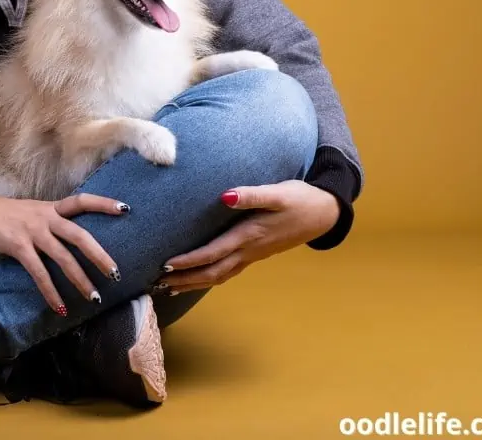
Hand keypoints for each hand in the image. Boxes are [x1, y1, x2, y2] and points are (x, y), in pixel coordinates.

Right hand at [0, 193, 126, 314]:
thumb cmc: (7, 215)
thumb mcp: (35, 212)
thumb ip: (53, 223)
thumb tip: (72, 241)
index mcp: (52, 208)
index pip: (82, 201)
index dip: (103, 204)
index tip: (125, 209)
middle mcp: (46, 218)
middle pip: (79, 235)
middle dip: (99, 255)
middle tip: (115, 273)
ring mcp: (33, 232)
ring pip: (62, 257)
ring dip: (79, 279)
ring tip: (93, 297)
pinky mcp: (18, 246)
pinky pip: (38, 272)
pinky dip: (50, 291)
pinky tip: (59, 307)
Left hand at [157, 181, 339, 294]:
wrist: (324, 213)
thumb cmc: (299, 199)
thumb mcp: (278, 193)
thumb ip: (252, 195)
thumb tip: (226, 196)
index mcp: (250, 235)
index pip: (213, 253)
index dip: (190, 261)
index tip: (166, 265)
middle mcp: (249, 250)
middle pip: (212, 272)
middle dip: (184, 279)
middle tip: (157, 283)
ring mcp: (253, 255)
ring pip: (219, 276)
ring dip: (194, 283)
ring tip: (168, 288)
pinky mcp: (255, 254)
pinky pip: (227, 271)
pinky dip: (208, 278)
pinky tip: (197, 280)